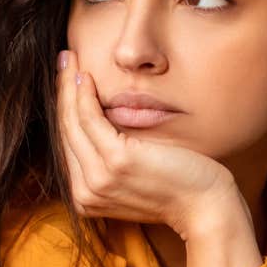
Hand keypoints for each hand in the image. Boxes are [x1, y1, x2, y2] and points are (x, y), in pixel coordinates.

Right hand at [55, 50, 246, 238]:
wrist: (205, 207)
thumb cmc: (178, 188)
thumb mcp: (136, 177)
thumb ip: (112, 160)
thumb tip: (102, 125)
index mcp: (86, 198)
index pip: (68, 145)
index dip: (65, 109)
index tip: (66, 81)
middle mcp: (86, 192)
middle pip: (65, 131)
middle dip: (61, 91)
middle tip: (64, 60)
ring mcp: (99, 178)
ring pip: (72, 122)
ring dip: (68, 86)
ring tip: (69, 59)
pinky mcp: (116, 161)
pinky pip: (90, 120)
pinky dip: (85, 95)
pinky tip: (86, 76)